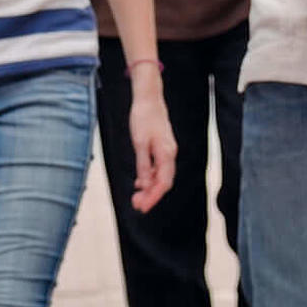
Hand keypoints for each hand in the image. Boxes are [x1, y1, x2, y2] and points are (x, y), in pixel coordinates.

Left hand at [125, 78, 177, 212]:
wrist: (149, 99)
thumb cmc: (143, 118)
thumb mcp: (139, 142)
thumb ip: (144, 164)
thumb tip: (145, 185)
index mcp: (167, 153)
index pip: (163, 182)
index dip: (153, 197)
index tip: (142, 207)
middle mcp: (170, 154)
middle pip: (163, 182)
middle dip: (151, 196)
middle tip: (136, 206)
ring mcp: (167, 151)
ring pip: (161, 175)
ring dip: (150, 188)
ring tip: (136, 198)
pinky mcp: (162, 148)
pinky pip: (158, 168)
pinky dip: (150, 177)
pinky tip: (140, 183)